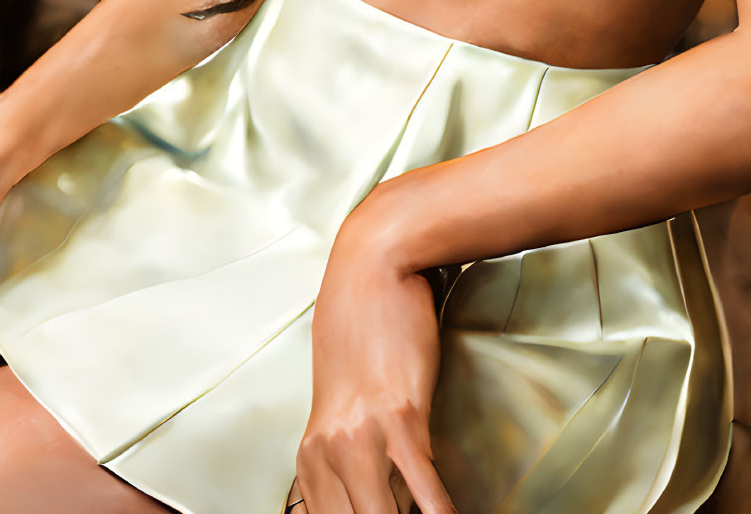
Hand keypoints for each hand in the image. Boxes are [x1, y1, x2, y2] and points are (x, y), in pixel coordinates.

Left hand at [293, 204, 456, 513]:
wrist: (373, 262)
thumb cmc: (360, 320)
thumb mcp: (341, 393)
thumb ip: (346, 446)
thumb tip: (368, 487)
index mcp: (312, 453)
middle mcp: (329, 451)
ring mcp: (363, 436)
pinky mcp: (401, 417)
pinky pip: (422, 487)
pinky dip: (439, 511)